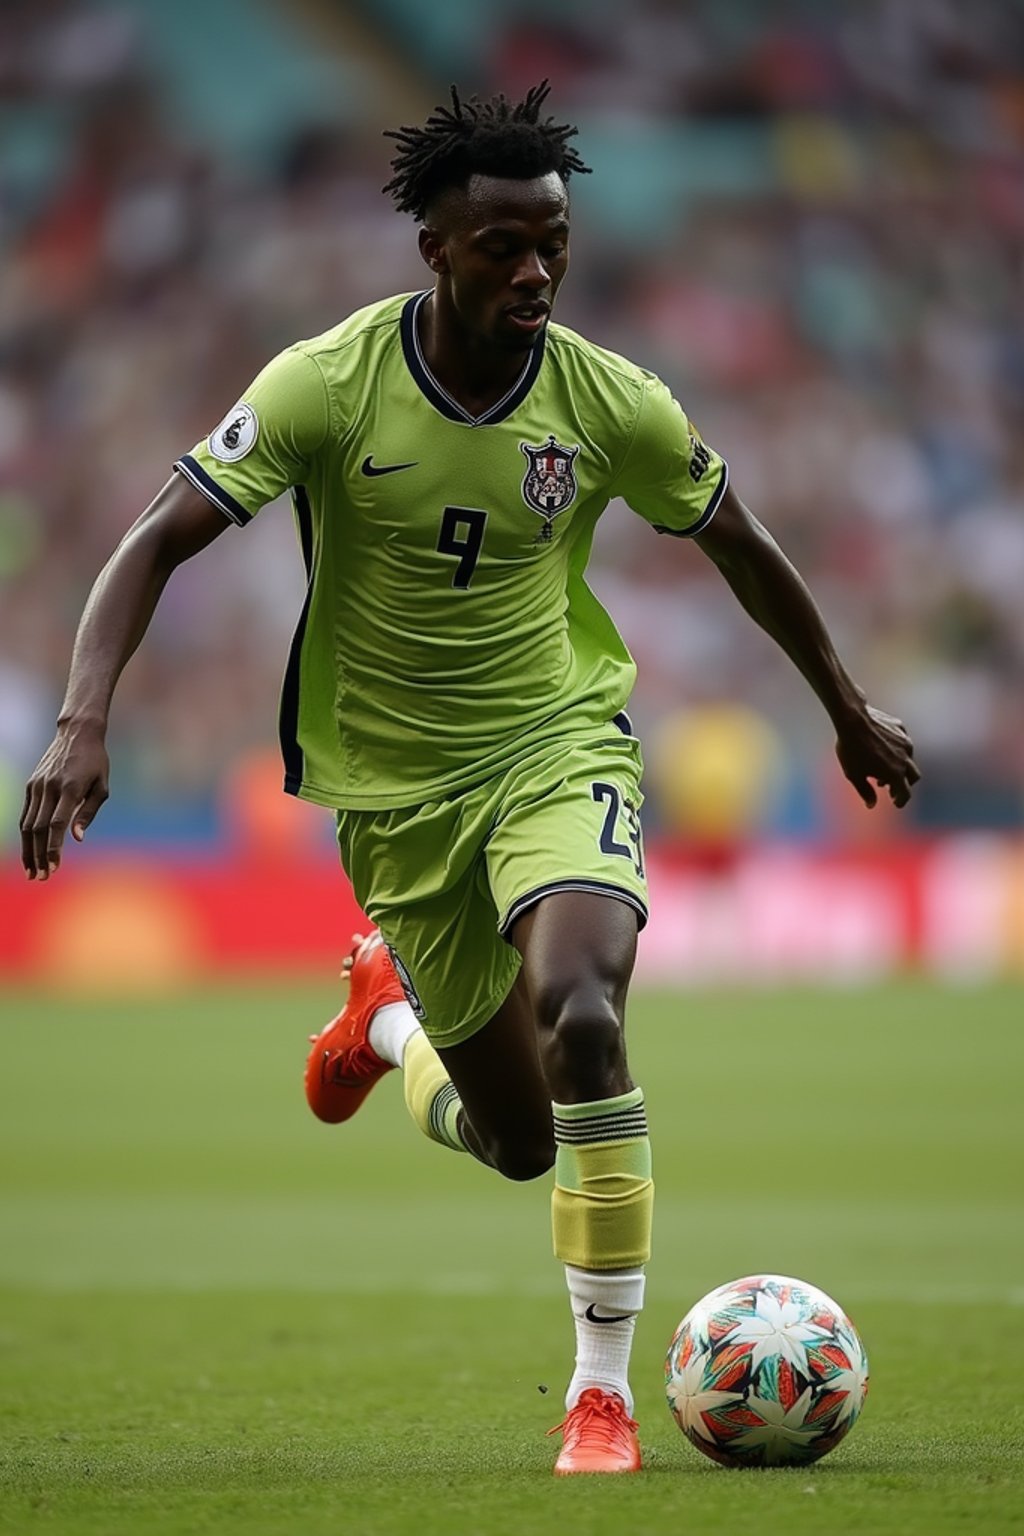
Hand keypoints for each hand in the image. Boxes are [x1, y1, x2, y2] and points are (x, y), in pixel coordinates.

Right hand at [20, 723, 109, 879]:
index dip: (53, 848)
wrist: (78, 732)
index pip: (56, 824)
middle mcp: (49, 787)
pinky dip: (26, 834)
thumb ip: (88, 813)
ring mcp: (37, 785)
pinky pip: (26, 813)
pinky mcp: (31, 784)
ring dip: (29, 849)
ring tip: (32, 871)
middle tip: (41, 878)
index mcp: (69, 788)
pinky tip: (29, 850)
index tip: (54, 867)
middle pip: (39, 828)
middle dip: (39, 856)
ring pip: (27, 823)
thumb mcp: (102, 787)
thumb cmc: (96, 762)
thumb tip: (76, 839)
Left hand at [835, 704, 919, 809]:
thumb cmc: (851, 749)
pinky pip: (903, 741)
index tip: (897, 804)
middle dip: (904, 784)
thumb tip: (871, 805)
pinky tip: (884, 748)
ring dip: (900, 766)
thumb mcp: (854, 775)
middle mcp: (905, 758)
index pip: (905, 793)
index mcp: (896, 773)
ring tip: (884, 767)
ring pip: (909, 758)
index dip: (901, 800)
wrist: (852, 719)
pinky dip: (897, 749)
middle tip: (891, 788)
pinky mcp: (900, 728)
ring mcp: (905, 742)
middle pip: (913, 776)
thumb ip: (865, 791)